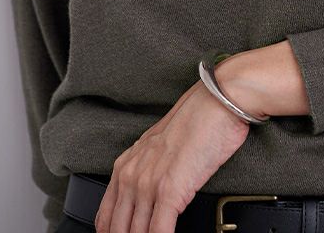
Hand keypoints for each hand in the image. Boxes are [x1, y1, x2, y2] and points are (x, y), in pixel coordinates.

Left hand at [94, 68, 264, 232]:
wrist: (218, 103)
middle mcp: (131, 176)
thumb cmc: (198, 121)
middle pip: (118, 230)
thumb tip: (150, 200)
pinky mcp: (169, 190)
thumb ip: (149, 171)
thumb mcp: (161, 147)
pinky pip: (159, 232)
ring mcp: (148, 184)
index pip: (106, 218)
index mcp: (125, 166)